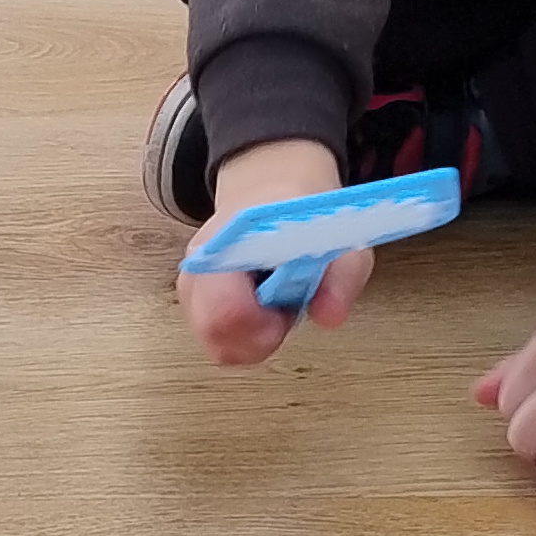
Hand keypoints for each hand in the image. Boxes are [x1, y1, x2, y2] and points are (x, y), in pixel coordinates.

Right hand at [176, 140, 361, 366]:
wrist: (266, 192)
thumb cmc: (296, 215)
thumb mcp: (338, 234)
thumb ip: (341, 274)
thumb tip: (328, 316)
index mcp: (230, 238)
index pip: (224, 306)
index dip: (259, 324)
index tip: (284, 315)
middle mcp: (201, 263)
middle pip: (214, 332)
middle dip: (257, 337)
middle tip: (283, 313)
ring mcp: (194, 284)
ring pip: (217, 342)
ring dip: (254, 337)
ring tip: (277, 306)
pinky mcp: (197, 303)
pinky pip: (220, 340)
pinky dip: (247, 336)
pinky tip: (264, 311)